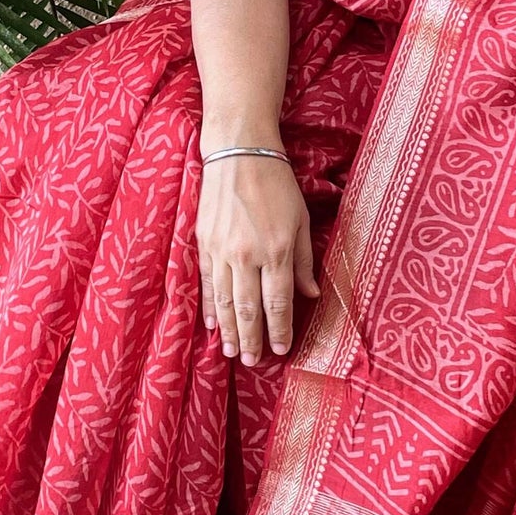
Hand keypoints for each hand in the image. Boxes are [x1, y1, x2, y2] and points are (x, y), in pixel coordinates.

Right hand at [196, 155, 319, 364]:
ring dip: (229, 330)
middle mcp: (248, 255)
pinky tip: (212, 324)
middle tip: (252, 362)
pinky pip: (208, 283)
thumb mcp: (301, 220)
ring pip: (226, 301)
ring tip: (231, 352)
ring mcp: (222, 250)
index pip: (278, 302)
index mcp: (277, 250)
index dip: (280, 330)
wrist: (239, 152)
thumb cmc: (277, 183)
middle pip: (250, 309)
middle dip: (252, 339)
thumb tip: (311, 294)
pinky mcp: (204, 242)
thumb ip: (304, 261)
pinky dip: (210, 306)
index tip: (281, 349)